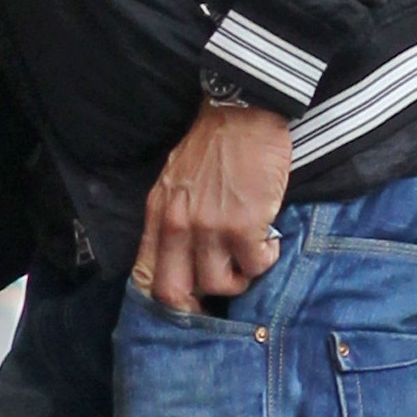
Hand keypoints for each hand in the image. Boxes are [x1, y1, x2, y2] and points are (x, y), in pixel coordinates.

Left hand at [132, 102, 291, 313]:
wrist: (243, 113)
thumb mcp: (175, 182)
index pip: (147, 276)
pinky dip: (266, 259)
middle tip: (223, 284)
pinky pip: (255, 265)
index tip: (187, 303)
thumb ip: (173, 219)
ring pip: (219, 284)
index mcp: (158, 215)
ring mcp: (209, 227)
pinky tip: (270, 240)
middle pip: (174, 292)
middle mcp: (178, 226)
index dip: (166, 300)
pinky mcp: (244, 225)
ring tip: (250, 255)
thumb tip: (183, 259)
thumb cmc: (214, 146)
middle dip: (199, 300)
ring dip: (240, 277)